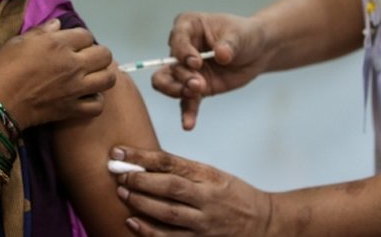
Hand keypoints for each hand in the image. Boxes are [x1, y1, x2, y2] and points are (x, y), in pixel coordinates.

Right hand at [0, 19, 115, 128]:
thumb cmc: (3, 68)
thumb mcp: (18, 41)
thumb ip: (41, 31)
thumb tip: (58, 24)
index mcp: (59, 44)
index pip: (86, 34)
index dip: (79, 38)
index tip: (72, 44)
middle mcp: (74, 64)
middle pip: (104, 55)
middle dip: (97, 54)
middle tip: (86, 59)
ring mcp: (76, 88)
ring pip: (108, 79)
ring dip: (103, 75)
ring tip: (92, 77)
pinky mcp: (73, 109)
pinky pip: (97, 105)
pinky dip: (95, 101)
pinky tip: (86, 97)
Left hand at [111, 146, 271, 236]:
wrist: (263, 224)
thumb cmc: (233, 195)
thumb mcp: (213, 176)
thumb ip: (184, 171)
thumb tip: (145, 163)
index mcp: (209, 176)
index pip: (171, 162)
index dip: (142, 157)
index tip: (120, 151)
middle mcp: (207, 199)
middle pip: (169, 187)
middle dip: (139, 180)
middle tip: (117, 173)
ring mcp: (205, 223)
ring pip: (167, 214)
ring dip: (141, 203)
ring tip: (122, 193)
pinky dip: (149, 231)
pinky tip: (133, 223)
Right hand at [155, 12, 270, 129]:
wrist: (258, 52)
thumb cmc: (245, 35)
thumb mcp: (240, 35)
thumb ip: (229, 45)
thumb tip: (221, 55)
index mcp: (188, 26)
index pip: (177, 38)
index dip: (183, 52)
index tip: (196, 62)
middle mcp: (182, 48)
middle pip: (169, 64)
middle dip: (180, 76)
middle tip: (198, 84)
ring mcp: (187, 70)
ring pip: (169, 83)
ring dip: (179, 91)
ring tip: (196, 95)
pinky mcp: (197, 88)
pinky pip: (187, 102)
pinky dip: (187, 113)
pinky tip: (188, 124)